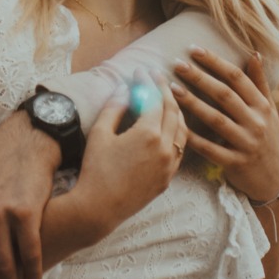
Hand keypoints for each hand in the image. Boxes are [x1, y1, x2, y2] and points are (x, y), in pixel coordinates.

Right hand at [71, 75, 187, 230]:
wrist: (99, 208)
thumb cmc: (95, 170)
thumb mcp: (100, 134)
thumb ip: (114, 107)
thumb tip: (124, 88)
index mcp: (148, 134)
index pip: (154, 99)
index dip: (148, 82)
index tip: (140, 70)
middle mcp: (165, 148)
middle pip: (172, 111)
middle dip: (165, 90)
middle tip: (157, 76)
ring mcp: (170, 165)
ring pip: (182, 130)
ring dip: (176, 110)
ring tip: (166, 97)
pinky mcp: (168, 178)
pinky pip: (180, 149)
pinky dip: (177, 132)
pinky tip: (170, 126)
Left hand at [172, 48, 278, 203]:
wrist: (272, 180)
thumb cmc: (267, 138)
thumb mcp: (269, 110)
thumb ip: (260, 82)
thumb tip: (254, 52)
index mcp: (262, 106)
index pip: (237, 78)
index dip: (215, 62)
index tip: (194, 48)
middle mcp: (256, 122)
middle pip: (224, 95)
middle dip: (199, 77)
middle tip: (177, 63)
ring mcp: (246, 143)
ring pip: (216, 119)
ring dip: (193, 103)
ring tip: (171, 89)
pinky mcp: (235, 163)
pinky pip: (211, 149)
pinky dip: (194, 138)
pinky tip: (176, 126)